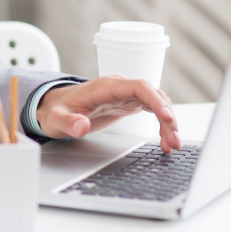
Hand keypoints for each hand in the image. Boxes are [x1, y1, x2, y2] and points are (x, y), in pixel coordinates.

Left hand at [36, 76, 179, 152]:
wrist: (56, 107)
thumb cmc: (57, 110)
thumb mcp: (57, 119)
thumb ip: (68, 123)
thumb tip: (81, 126)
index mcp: (105, 87)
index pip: (138, 86)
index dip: (155, 100)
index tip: (167, 116)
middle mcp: (119, 87)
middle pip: (153, 95)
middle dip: (167, 117)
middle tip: (174, 141)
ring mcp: (126, 94)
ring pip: (156, 102)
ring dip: (168, 122)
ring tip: (172, 144)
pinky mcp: (129, 103)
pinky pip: (152, 109)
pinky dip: (162, 123)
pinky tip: (165, 140)